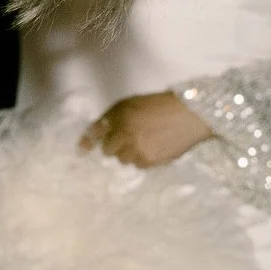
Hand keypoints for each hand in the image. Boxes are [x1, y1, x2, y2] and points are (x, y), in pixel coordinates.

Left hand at [80, 91, 214, 167]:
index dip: (88, 142)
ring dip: (130, 153)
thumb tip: (91, 139)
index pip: (96, 133)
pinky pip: (139, 165)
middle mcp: (125, 135)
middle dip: (116, 145)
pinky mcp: (150, 161)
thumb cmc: (159, 105)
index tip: (81, 151)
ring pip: (124, 159)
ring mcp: (137, 149)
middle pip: (108, 151)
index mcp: (120, 117)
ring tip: (146, 141)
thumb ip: (110, 118)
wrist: (189, 114)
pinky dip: (143, 159)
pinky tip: (154, 148)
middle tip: (130, 138)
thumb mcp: (131, 104)